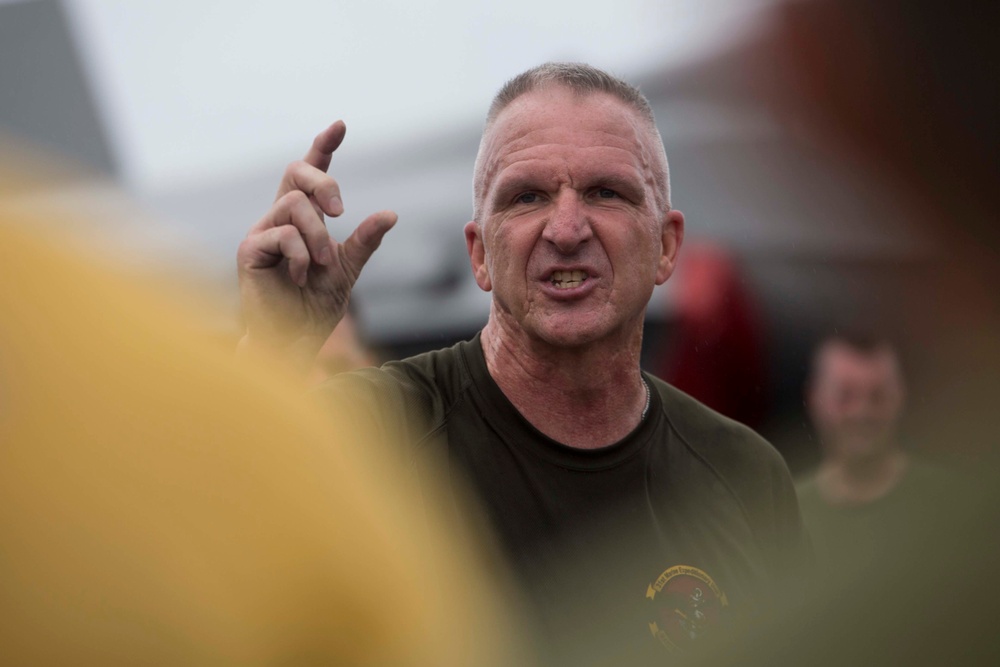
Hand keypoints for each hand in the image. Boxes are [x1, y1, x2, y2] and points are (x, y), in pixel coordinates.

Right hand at [237, 121, 396, 354]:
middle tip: (341, 211)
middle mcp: (279, 219)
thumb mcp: (347, 269)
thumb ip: (364, 241)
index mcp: (302, 220)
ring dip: (317, 235)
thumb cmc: (314, 307)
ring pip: (293, 205)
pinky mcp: (249, 251)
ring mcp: (261, 233)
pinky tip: (300, 276)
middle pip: (296, 173)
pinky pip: (281, 234)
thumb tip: (390, 213)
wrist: (293, 342)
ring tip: (322, 265)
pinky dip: (300, 255)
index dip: (323, 148)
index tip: (341, 125)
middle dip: (323, 183)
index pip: (310, 174)